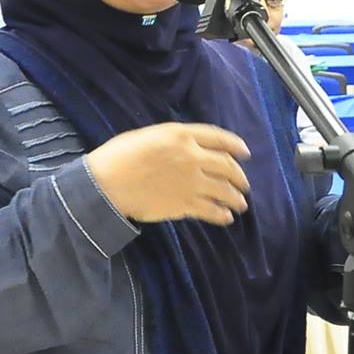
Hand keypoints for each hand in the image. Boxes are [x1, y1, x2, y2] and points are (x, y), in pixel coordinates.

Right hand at [86, 123, 251, 225]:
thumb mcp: (149, 135)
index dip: (236, 145)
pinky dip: (222, 215)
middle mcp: (192, 157)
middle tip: (244, 185)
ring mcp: (191, 182)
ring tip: (240, 204)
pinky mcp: (185, 204)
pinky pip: (211, 210)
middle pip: (227, 166)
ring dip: (236, 198)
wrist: (107, 184)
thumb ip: (174, 140)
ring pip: (224, 190)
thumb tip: (189, 148)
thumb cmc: (120, 156)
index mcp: (182, 135)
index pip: (219, 138)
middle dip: (240, 177)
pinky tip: (226, 218)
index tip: (245, 153)